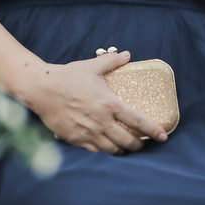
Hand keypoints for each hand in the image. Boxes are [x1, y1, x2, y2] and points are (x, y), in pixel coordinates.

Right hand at [22, 49, 167, 154]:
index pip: (138, 122)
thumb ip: (112, 62)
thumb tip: (127, 55)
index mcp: (109, 104)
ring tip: (126, 146)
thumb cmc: (68, 77)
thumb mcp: (92, 66)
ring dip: (122, 150)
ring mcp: (88, 133)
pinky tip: (105, 143)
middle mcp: (101, 122)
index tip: (163, 136)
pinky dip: (103, 148)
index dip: (153, 131)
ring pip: (112, 149)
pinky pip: (95, 150)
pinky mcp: (75, 140)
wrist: (41, 89)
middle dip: (139, 146)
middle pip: (128, 142)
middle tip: (143, 144)